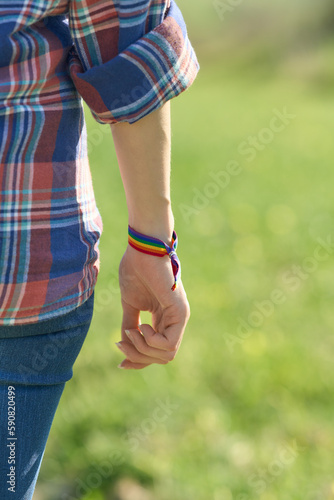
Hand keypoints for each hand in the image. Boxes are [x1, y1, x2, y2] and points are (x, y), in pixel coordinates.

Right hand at [116, 245, 189, 368]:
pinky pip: (168, 344)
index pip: (158, 353)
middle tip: (122, 342)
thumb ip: (130, 325)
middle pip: (162, 359)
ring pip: (166, 355)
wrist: (142, 251)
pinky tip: (142, 326)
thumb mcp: (130, 305)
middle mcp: (175, 321)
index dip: (139, 362)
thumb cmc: (136, 271)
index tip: (120, 363)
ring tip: (133, 331)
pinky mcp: (180, 312)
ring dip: (143, 349)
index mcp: (165, 320)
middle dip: (138, 357)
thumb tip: (124, 345)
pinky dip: (151, 342)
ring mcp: (180, 317)